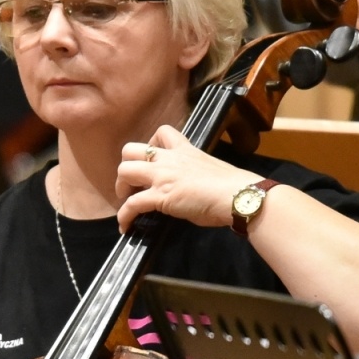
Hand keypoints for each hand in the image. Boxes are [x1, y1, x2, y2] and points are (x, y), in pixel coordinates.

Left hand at [114, 126, 260, 232]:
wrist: (238, 196)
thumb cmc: (231, 187)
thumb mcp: (208, 170)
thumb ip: (190, 174)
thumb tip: (184, 189)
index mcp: (184, 150)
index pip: (162, 132)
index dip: (150, 144)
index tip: (151, 160)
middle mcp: (169, 159)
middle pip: (130, 149)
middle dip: (126, 166)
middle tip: (132, 184)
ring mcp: (162, 176)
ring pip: (124, 171)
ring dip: (121, 188)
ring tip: (126, 202)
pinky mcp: (159, 196)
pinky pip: (131, 204)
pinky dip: (124, 216)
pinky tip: (125, 227)